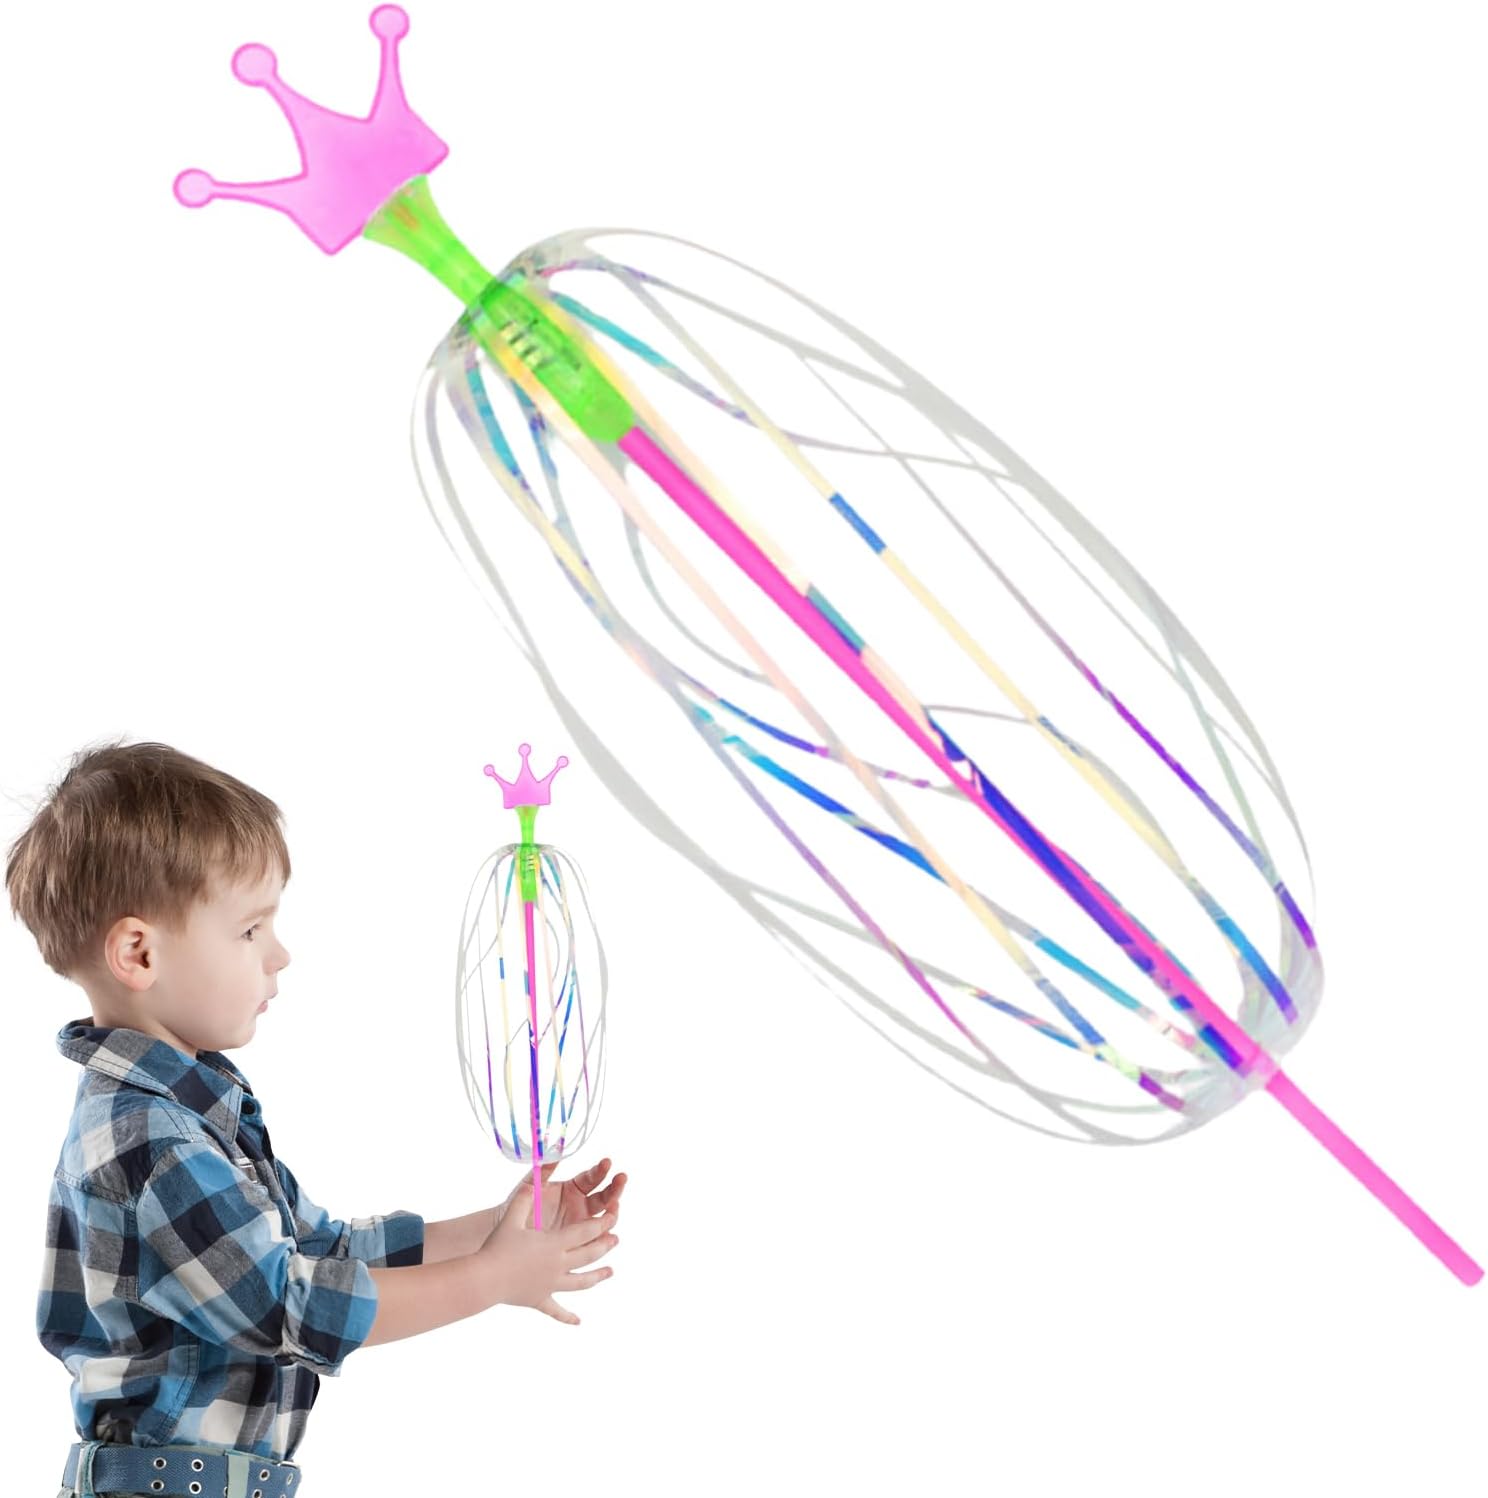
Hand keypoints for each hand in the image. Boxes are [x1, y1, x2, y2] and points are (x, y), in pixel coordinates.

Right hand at [477, 1180, 617, 1324]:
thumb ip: (524, 1197)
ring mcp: (550, 1284)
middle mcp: (558, 1264)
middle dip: (604, 1246)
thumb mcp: (512, 1217)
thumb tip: (533, 1177)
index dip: (602, 1224)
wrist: (485, 1279)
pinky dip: (567, 1316)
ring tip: (610, 1272)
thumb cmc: (497, 1247)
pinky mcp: (539, 1299)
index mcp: (554, 1243)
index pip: (586, 1231)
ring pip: (581, 1282)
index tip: (613, 1217)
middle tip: (616, 1240)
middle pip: (588, 1255)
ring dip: (597, 1277)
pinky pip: (557, 1310)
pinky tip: (578, 1322)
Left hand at [496, 1156, 627, 1232]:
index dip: (600, 1170)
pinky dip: (605, 1236)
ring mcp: (583, 1224)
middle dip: (615, 1187)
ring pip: (605, 1216)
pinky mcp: (580, 1242)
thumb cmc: (520, 1206)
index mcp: (573, 1188)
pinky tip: (608, 1233)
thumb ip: (544, 1169)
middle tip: (621, 1178)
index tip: (607, 1162)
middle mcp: (581, 1205)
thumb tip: (555, 1149)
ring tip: (614, 1206)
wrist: (510, 1233)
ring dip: (613, 1210)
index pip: (592, 1177)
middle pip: (605, 1195)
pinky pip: (597, 1239)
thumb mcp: (531, 1185)